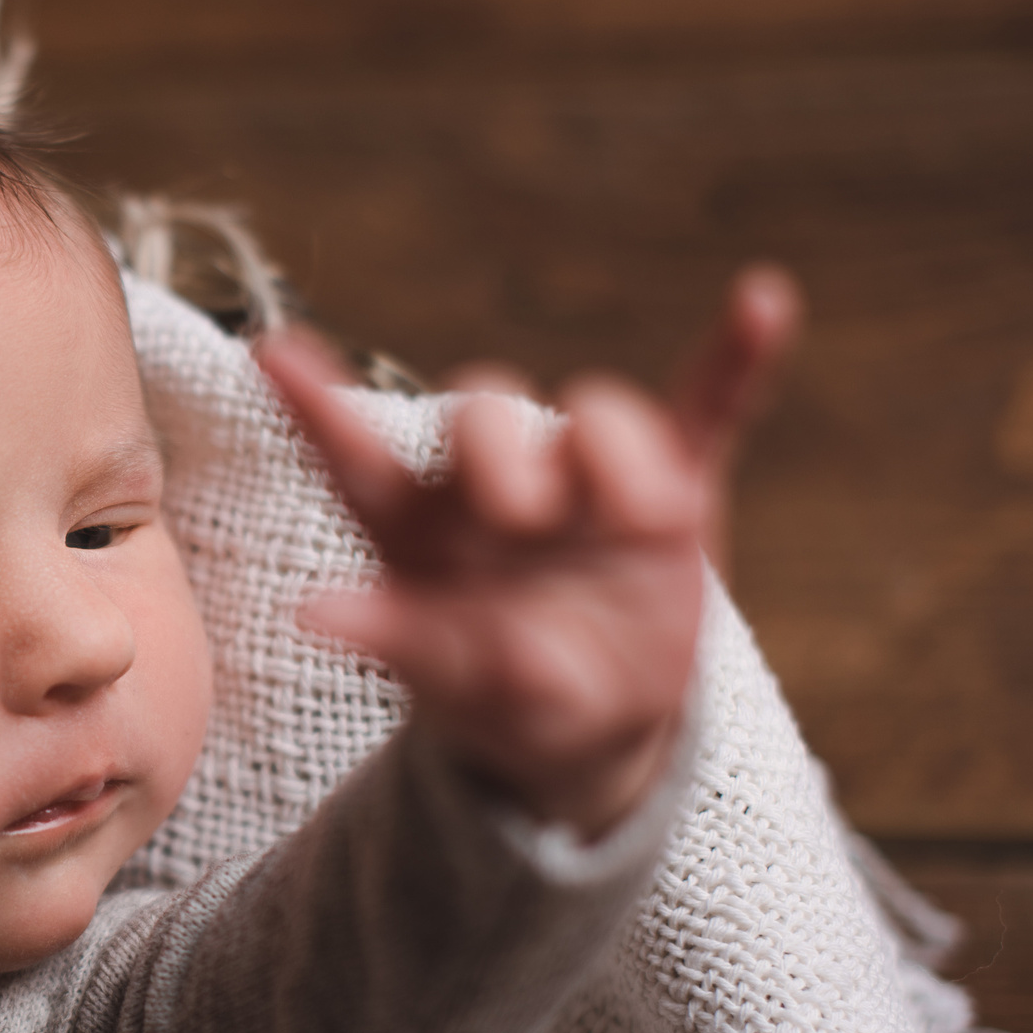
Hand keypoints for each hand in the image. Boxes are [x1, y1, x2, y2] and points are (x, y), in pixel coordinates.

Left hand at [255, 265, 800, 836]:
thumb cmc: (500, 699)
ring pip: (593, 413)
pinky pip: (709, 409)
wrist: (597, 732)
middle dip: (501, 449)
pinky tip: (762, 300)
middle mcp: (492, 486)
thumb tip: (314, 614)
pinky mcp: (675, 489)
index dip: (313, 402)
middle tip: (522, 518)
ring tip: (638, 522)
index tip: (270, 349)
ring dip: (612, 454)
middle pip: (486, 412)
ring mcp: (586, 482)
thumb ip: (397, 640)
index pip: (352, 455)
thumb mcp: (450, 681)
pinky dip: (736, 360)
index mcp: (416, 529)